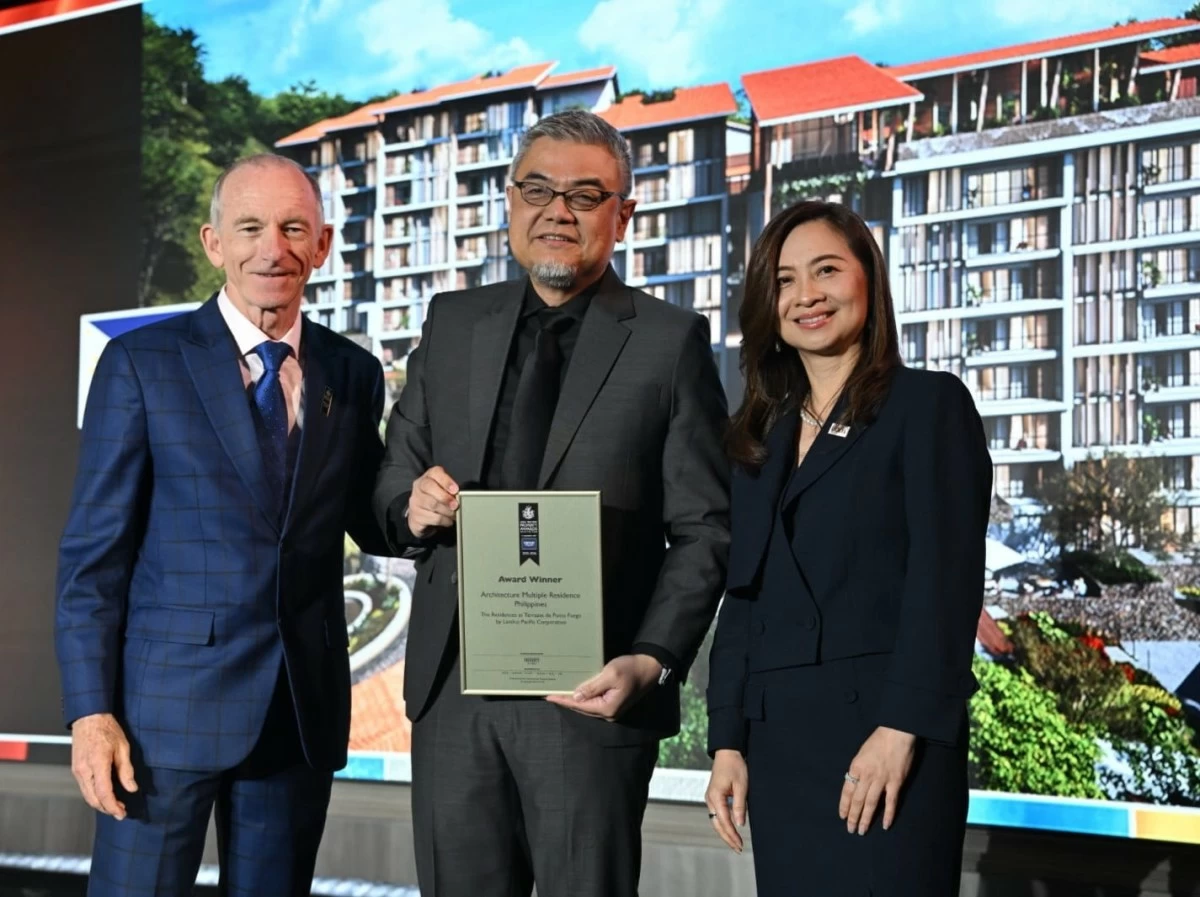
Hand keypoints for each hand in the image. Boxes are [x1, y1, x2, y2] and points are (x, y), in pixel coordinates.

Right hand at [70, 713, 137, 819]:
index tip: (122, 813)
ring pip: (87, 796)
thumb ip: (126, 770)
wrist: (89, 718)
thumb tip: (131, 788)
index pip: (104, 792)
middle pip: (93, 799)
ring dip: (100, 804)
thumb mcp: (123, 747)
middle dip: (107, 809)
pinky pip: (84, 788)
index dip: (113, 806)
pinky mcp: (75, 769)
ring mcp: (77, 770)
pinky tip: (104, 795)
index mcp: (97, 763)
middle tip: (121, 812)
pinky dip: (94, 796)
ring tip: (115, 806)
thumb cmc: (107, 729)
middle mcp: (84, 770)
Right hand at [407, 466, 458, 538]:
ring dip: (447, 511)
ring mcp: (415, 501)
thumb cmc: (436, 498)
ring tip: (454, 514)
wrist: (420, 514)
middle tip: (455, 505)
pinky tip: (448, 520)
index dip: (446, 481)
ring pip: (432, 504)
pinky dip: (444, 520)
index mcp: (428, 477)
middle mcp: (419, 487)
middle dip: (445, 497)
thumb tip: (461, 496)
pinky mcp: (416, 516)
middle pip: (429, 487)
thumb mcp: (443, 489)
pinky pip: (433, 518)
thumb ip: (450, 489)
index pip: (434, 473)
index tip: (455, 490)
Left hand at [544, 654, 661, 720]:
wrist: (649, 668)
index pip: (580, 705)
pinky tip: (575, 691)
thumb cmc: (630, 669)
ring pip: (587, 706)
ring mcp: (611, 709)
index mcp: (607, 708)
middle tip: (550, 694)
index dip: (564, 700)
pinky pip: (594, 702)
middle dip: (566, 701)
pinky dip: (583, 697)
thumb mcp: (610, 674)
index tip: (548, 696)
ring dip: (574, 700)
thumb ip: (592, 686)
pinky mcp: (613, 703)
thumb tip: (576, 696)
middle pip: (582, 708)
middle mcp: (609, 713)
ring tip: (559, 693)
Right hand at [705, 749, 747, 852]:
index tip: (740, 844)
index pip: (724, 821)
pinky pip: (716, 814)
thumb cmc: (735, 766)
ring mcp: (710, 798)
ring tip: (735, 843)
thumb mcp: (741, 786)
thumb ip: (739, 806)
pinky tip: (731, 829)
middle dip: (727, 838)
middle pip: (717, 825)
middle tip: (738, 849)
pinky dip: (723, 824)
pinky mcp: (713, 796)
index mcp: (715, 797)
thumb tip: (740, 824)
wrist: (727, 753)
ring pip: (715, 821)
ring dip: (725, 832)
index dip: (732, 835)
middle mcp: (710, 799)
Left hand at [839, 725, 915, 834]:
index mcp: (856, 767)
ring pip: (871, 804)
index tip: (842, 817)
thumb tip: (855, 783)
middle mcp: (867, 776)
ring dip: (866, 819)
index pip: (847, 791)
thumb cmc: (877, 741)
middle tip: (850, 830)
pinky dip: (888, 815)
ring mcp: (882, 780)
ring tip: (862, 831)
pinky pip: (891, 802)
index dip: (844, 806)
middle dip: (853, 816)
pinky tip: (884, 825)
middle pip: (857, 800)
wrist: (897, 733)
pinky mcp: (896, 782)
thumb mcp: (861, 754)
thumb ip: (858, 770)